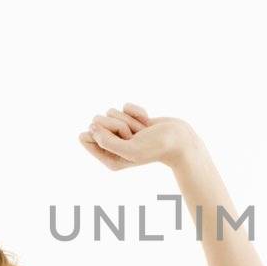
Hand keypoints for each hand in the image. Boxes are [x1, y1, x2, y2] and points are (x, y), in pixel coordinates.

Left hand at [77, 103, 198, 170]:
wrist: (180, 140)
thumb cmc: (157, 148)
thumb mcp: (131, 150)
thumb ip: (107, 142)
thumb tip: (90, 128)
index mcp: (109, 158)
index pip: (86, 137)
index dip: (101, 132)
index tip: (120, 137)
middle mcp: (113, 145)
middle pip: (98, 121)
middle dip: (118, 124)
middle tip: (134, 136)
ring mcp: (122, 132)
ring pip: (112, 112)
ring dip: (130, 119)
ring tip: (144, 132)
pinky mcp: (131, 120)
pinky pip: (125, 106)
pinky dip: (138, 111)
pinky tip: (147, 123)